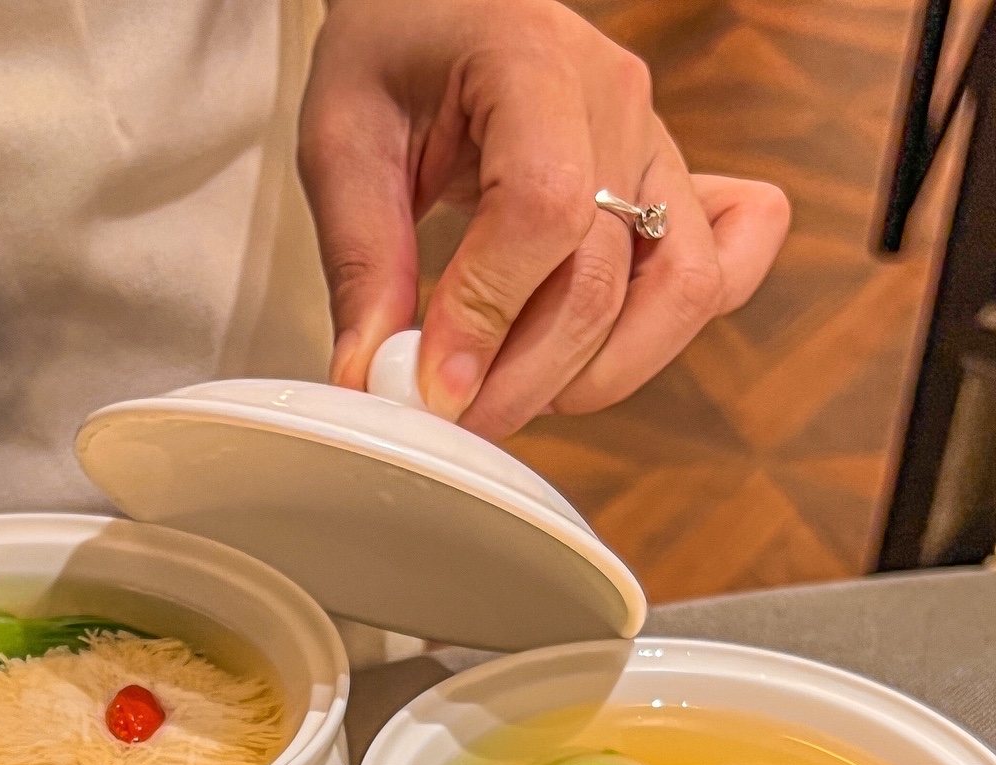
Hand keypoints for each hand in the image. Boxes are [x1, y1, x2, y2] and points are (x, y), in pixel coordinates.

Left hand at [298, 0, 789, 438]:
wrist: (443, 7)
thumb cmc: (396, 52)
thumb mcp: (342, 140)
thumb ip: (360, 263)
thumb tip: (374, 378)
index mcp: (531, 60)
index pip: (544, 209)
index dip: (488, 316)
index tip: (431, 384)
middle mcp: (617, 100)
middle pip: (606, 276)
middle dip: (524, 376)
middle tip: (453, 415)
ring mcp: (658, 145)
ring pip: (683, 292)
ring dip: (599, 374)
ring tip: (515, 388)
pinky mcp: (676, 188)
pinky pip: (731, 264)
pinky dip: (675, 330)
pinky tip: (601, 353)